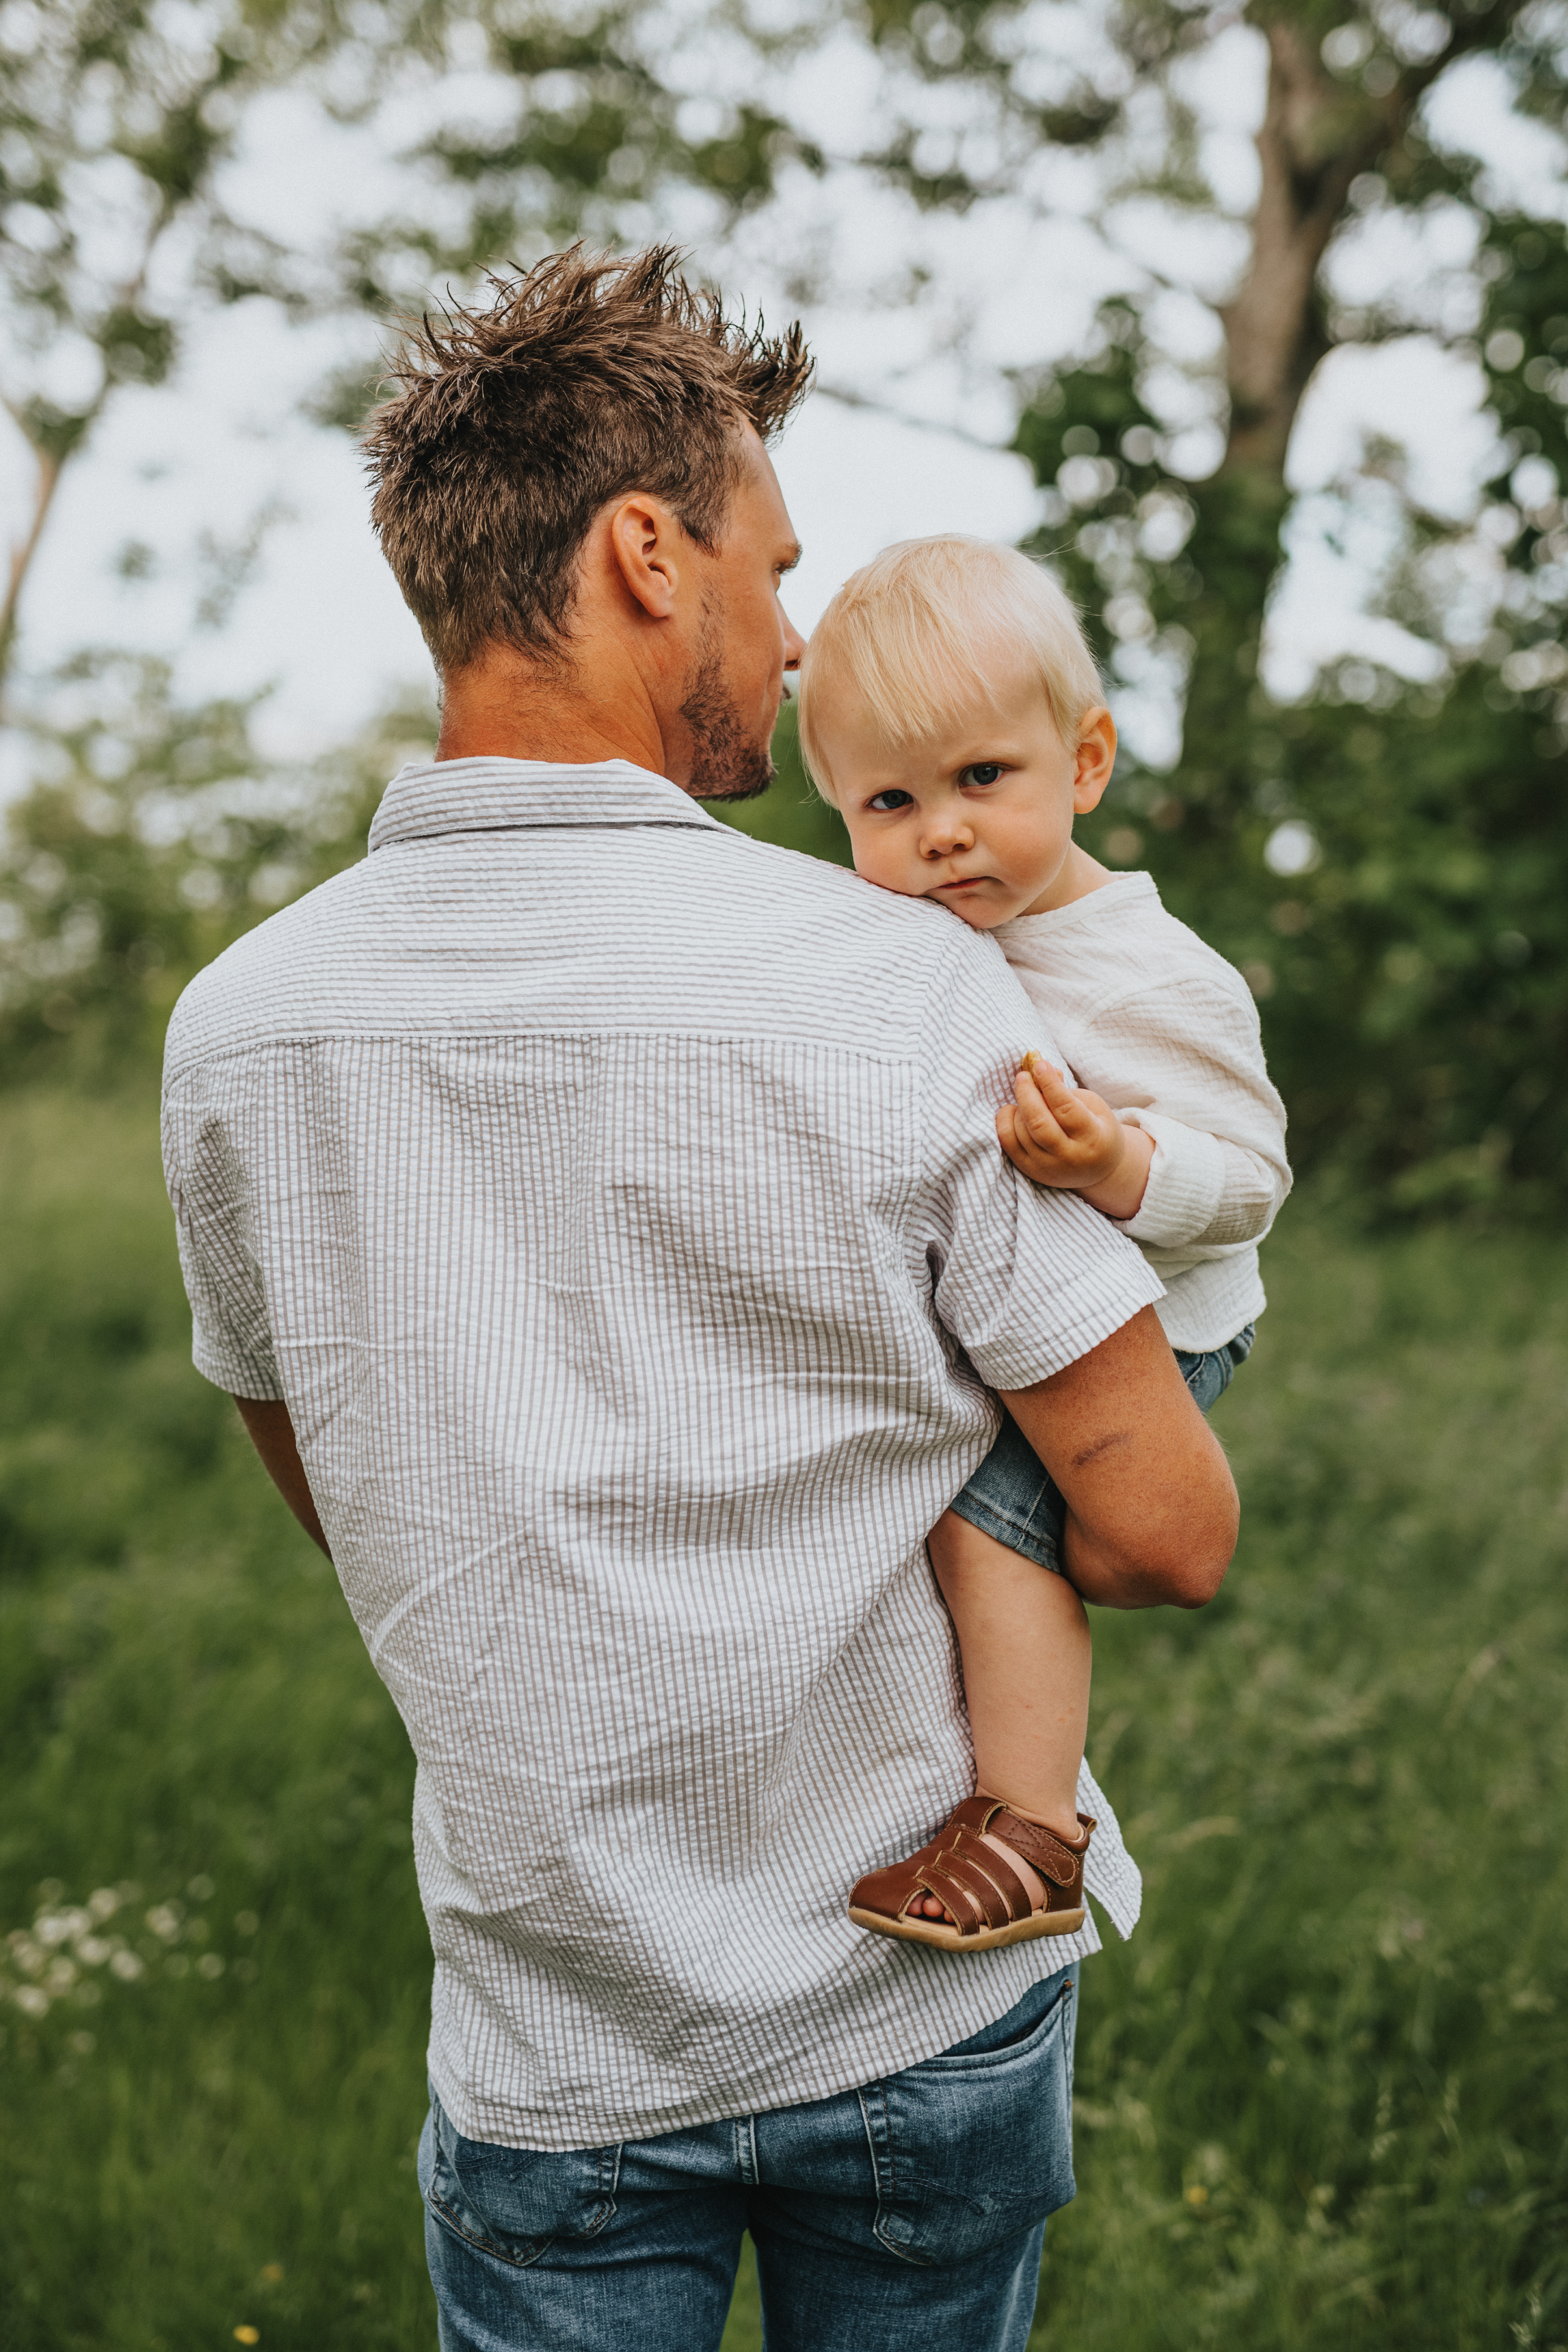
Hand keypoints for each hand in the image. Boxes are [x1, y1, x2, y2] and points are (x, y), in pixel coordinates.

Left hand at [997, 1053, 1152, 1218]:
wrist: (1098, 1169)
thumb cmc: (1095, 1129)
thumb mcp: (1092, 1106)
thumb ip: (1067, 1091)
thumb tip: (1040, 1070)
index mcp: (1092, 1138)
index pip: (1065, 1108)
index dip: (1049, 1084)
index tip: (1039, 1065)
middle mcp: (1069, 1156)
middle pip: (1038, 1123)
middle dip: (1027, 1094)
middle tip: (1023, 1076)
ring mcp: (1048, 1168)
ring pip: (1021, 1133)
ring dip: (1018, 1108)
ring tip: (1025, 1094)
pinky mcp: (1031, 1171)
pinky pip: (1008, 1145)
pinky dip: (1005, 1123)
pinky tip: (1014, 1111)